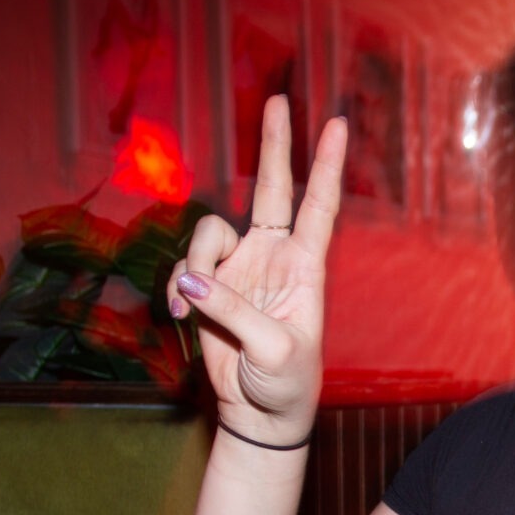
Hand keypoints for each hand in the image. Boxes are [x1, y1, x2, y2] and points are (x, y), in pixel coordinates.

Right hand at [169, 98, 346, 440]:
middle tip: (276, 98)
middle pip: (272, 188)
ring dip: (196, 265)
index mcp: (305, 267)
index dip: (326, 166)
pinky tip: (180, 315)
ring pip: (208, 234)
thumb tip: (191, 281)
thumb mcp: (273, 350)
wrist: (260, 416)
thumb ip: (234, 311)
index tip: (335, 123)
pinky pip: (184, 269)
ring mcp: (240, 269)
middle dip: (273, 145)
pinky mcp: (209, 288)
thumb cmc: (287, 385)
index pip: (319, 206)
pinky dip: (178, 290)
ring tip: (194, 308)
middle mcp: (273, 258)